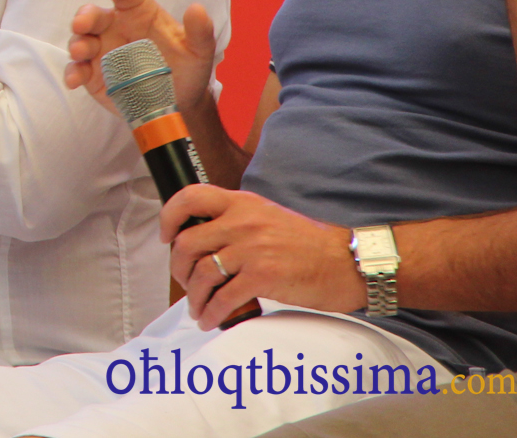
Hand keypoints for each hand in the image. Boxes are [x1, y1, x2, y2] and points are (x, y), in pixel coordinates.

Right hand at [65, 0, 217, 116]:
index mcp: (139, 13)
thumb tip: (197, 9)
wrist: (177, 101)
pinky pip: (78, 70)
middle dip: (85, 16)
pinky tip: (74, 80)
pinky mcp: (93, 74)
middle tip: (81, 23)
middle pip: (95, 14)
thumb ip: (199, 31)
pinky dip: (73, 72)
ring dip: (77, 43)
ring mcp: (102, 51)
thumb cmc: (187, 68)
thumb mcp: (199, 50)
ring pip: (82, 40)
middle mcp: (116, 28)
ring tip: (80, 52)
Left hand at [162, 186, 360, 328]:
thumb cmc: (310, 244)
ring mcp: (251, 249)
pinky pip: (222, 298)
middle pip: (187, 243)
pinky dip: (211, 312)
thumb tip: (205, 237)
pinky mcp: (262, 277)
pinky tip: (212, 319)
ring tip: (198, 307)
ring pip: (200, 273)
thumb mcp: (269, 216)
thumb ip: (238, 220)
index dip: (169, 216)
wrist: (349, 262)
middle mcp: (242, 221)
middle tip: (183, 282)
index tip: (166, 236)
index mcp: (243, 203)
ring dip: (193, 296)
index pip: (190, 197)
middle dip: (177, 269)